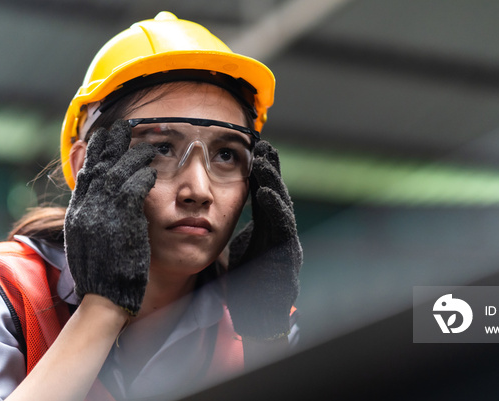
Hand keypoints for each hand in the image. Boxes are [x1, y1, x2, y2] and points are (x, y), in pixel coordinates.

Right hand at [64, 120, 155, 315]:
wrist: (104, 298)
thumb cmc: (103, 275)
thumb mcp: (89, 241)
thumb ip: (94, 217)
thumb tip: (99, 202)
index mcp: (77, 213)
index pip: (85, 174)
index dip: (95, 153)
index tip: (103, 138)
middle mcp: (86, 209)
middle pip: (98, 165)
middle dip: (111, 143)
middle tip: (122, 126)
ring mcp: (102, 213)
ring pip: (117, 172)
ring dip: (134, 156)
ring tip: (148, 146)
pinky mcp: (122, 221)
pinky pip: (133, 188)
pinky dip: (142, 176)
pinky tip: (152, 170)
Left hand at [227, 140, 302, 339]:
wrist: (259, 316)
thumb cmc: (249, 282)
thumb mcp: (238, 248)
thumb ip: (232, 227)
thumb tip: (210, 204)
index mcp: (268, 229)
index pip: (265, 193)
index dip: (262, 172)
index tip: (254, 148)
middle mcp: (280, 233)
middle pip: (276, 195)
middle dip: (271, 171)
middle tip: (262, 147)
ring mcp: (286, 246)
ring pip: (282, 207)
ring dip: (274, 183)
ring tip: (265, 163)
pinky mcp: (288, 258)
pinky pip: (283, 230)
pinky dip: (276, 210)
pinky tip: (267, 193)